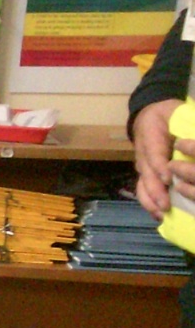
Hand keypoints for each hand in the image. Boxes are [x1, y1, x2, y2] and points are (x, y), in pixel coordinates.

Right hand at [132, 98, 194, 220]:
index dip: (160, 167)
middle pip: (146, 174)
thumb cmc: (167, 114)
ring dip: (150, 200)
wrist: (148, 116)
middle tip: (165, 205)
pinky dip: (149, 203)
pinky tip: (158, 216)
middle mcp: (143, 153)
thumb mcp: (176, 111)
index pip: (153, 153)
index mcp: (151, 135)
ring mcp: (142, 165)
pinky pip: (143, 190)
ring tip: (161, 214)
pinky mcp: (145, 174)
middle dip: (155, 191)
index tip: (168, 179)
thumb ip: (186, 120)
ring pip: (142, 185)